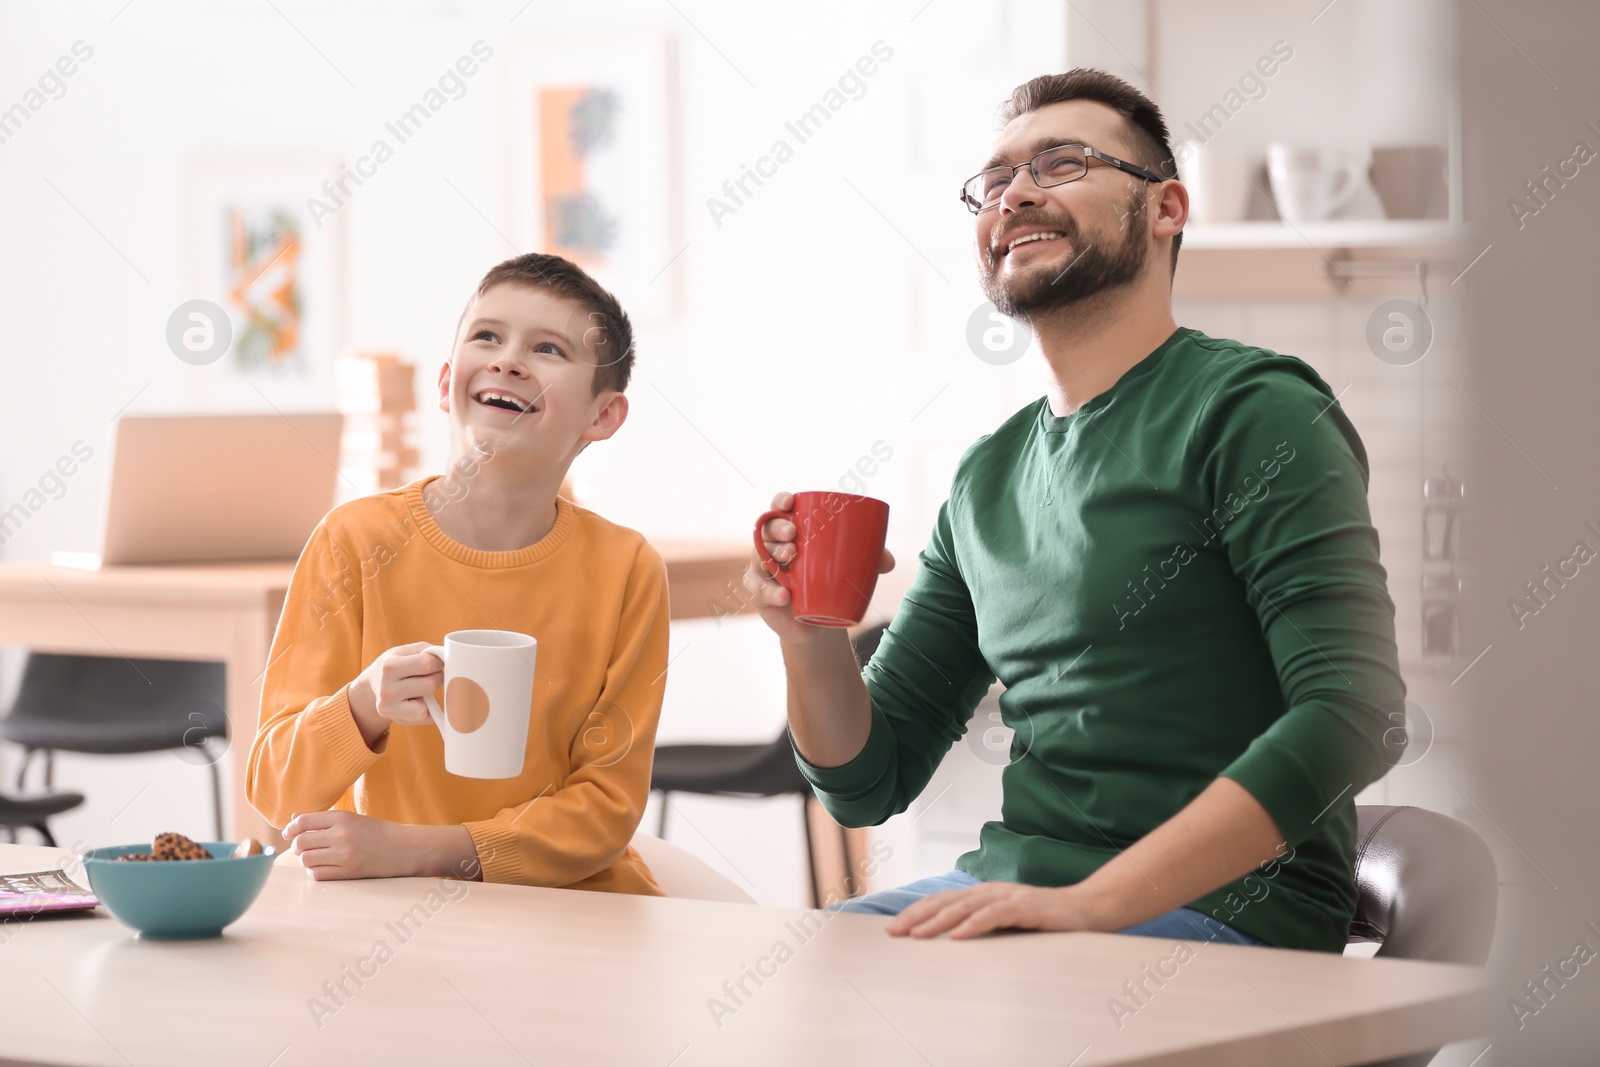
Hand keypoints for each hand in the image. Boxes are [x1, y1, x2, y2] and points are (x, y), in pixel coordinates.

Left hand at [283, 810, 417, 880]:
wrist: (405, 849)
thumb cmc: (378, 832)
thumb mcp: (352, 818)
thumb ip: (323, 819)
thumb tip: (294, 819)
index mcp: (342, 818)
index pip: (303, 822)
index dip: (290, 829)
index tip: (289, 833)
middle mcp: (341, 835)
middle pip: (301, 842)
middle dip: (298, 845)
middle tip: (304, 847)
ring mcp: (344, 855)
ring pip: (306, 859)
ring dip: (306, 859)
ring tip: (316, 857)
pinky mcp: (348, 873)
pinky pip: (317, 874)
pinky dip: (315, 872)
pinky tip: (323, 867)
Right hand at [349, 642, 443, 742]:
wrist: (371, 688)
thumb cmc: (393, 667)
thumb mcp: (403, 651)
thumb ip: (426, 650)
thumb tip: (447, 656)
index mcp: (389, 666)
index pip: (429, 664)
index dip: (437, 662)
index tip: (434, 662)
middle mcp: (387, 689)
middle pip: (431, 684)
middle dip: (436, 677)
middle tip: (428, 675)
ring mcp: (391, 708)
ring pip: (430, 703)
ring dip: (431, 694)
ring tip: (420, 688)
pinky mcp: (398, 720)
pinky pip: (427, 716)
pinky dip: (428, 708)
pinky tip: (417, 701)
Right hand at [745, 491, 894, 641]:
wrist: (817, 622)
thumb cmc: (831, 583)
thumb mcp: (852, 569)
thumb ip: (871, 560)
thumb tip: (889, 560)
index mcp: (793, 530)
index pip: (780, 508)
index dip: (780, 501)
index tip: (789, 502)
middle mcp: (773, 545)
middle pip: (767, 528)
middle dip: (778, 527)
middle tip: (793, 535)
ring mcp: (763, 568)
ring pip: (760, 555)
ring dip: (773, 554)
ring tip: (790, 558)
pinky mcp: (759, 591)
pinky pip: (756, 587)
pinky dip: (769, 590)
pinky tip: (784, 595)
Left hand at [884, 881, 1106, 939]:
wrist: (1086, 909)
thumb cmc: (1043, 919)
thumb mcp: (1007, 921)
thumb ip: (983, 924)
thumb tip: (951, 940)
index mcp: (983, 894)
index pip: (943, 901)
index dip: (917, 912)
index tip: (893, 929)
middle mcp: (991, 891)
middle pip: (946, 902)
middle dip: (917, 917)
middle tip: (894, 933)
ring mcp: (1008, 897)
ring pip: (965, 907)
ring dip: (939, 922)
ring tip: (918, 935)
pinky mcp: (1025, 907)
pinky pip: (995, 916)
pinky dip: (974, 925)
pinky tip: (958, 936)